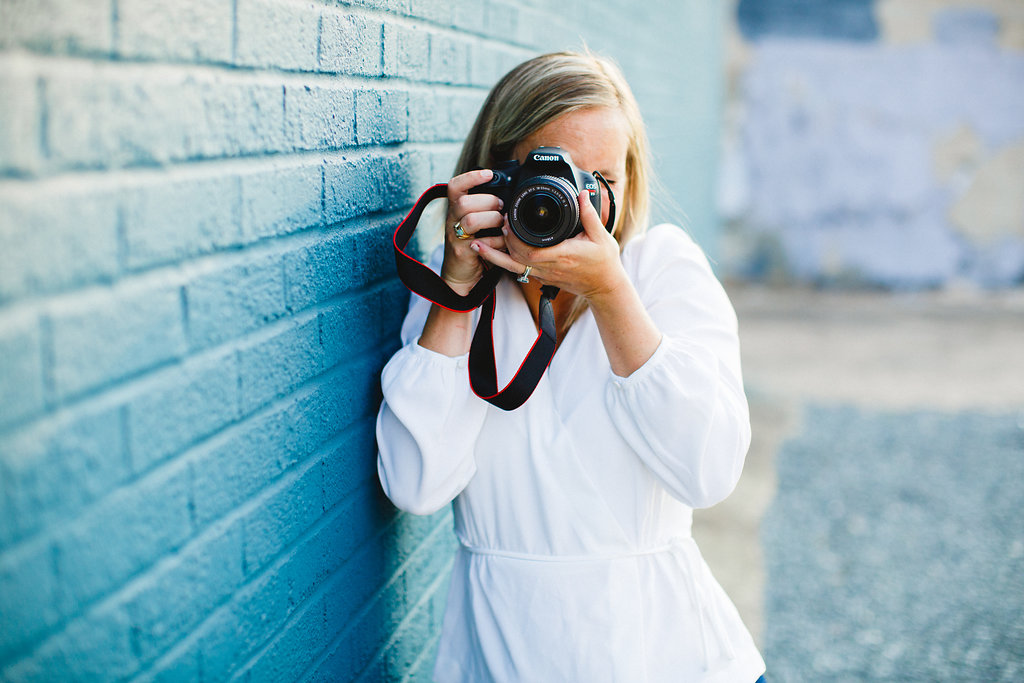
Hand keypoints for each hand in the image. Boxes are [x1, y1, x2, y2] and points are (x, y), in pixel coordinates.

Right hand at [441, 169, 505, 294]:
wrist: (459, 273)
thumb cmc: (472, 243)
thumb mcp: (474, 222)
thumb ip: (483, 207)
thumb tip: (507, 193)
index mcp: (455, 209)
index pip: (455, 186)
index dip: (470, 177)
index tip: (488, 173)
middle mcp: (452, 220)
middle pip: (464, 202)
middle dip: (488, 201)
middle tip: (500, 206)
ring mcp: (455, 237)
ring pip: (471, 219)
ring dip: (492, 219)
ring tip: (501, 223)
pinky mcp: (462, 252)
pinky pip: (481, 243)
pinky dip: (496, 241)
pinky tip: (503, 241)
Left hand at [471, 190, 627, 301]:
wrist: (604, 287)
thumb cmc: (604, 262)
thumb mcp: (601, 236)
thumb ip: (589, 214)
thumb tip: (582, 193)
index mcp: (562, 254)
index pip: (530, 250)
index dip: (514, 238)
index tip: (507, 222)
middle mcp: (549, 267)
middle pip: (516, 258)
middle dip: (501, 243)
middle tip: (494, 225)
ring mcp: (544, 275)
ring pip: (513, 268)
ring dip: (495, 256)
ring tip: (478, 244)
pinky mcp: (543, 278)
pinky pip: (520, 270)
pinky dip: (505, 262)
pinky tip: (494, 253)